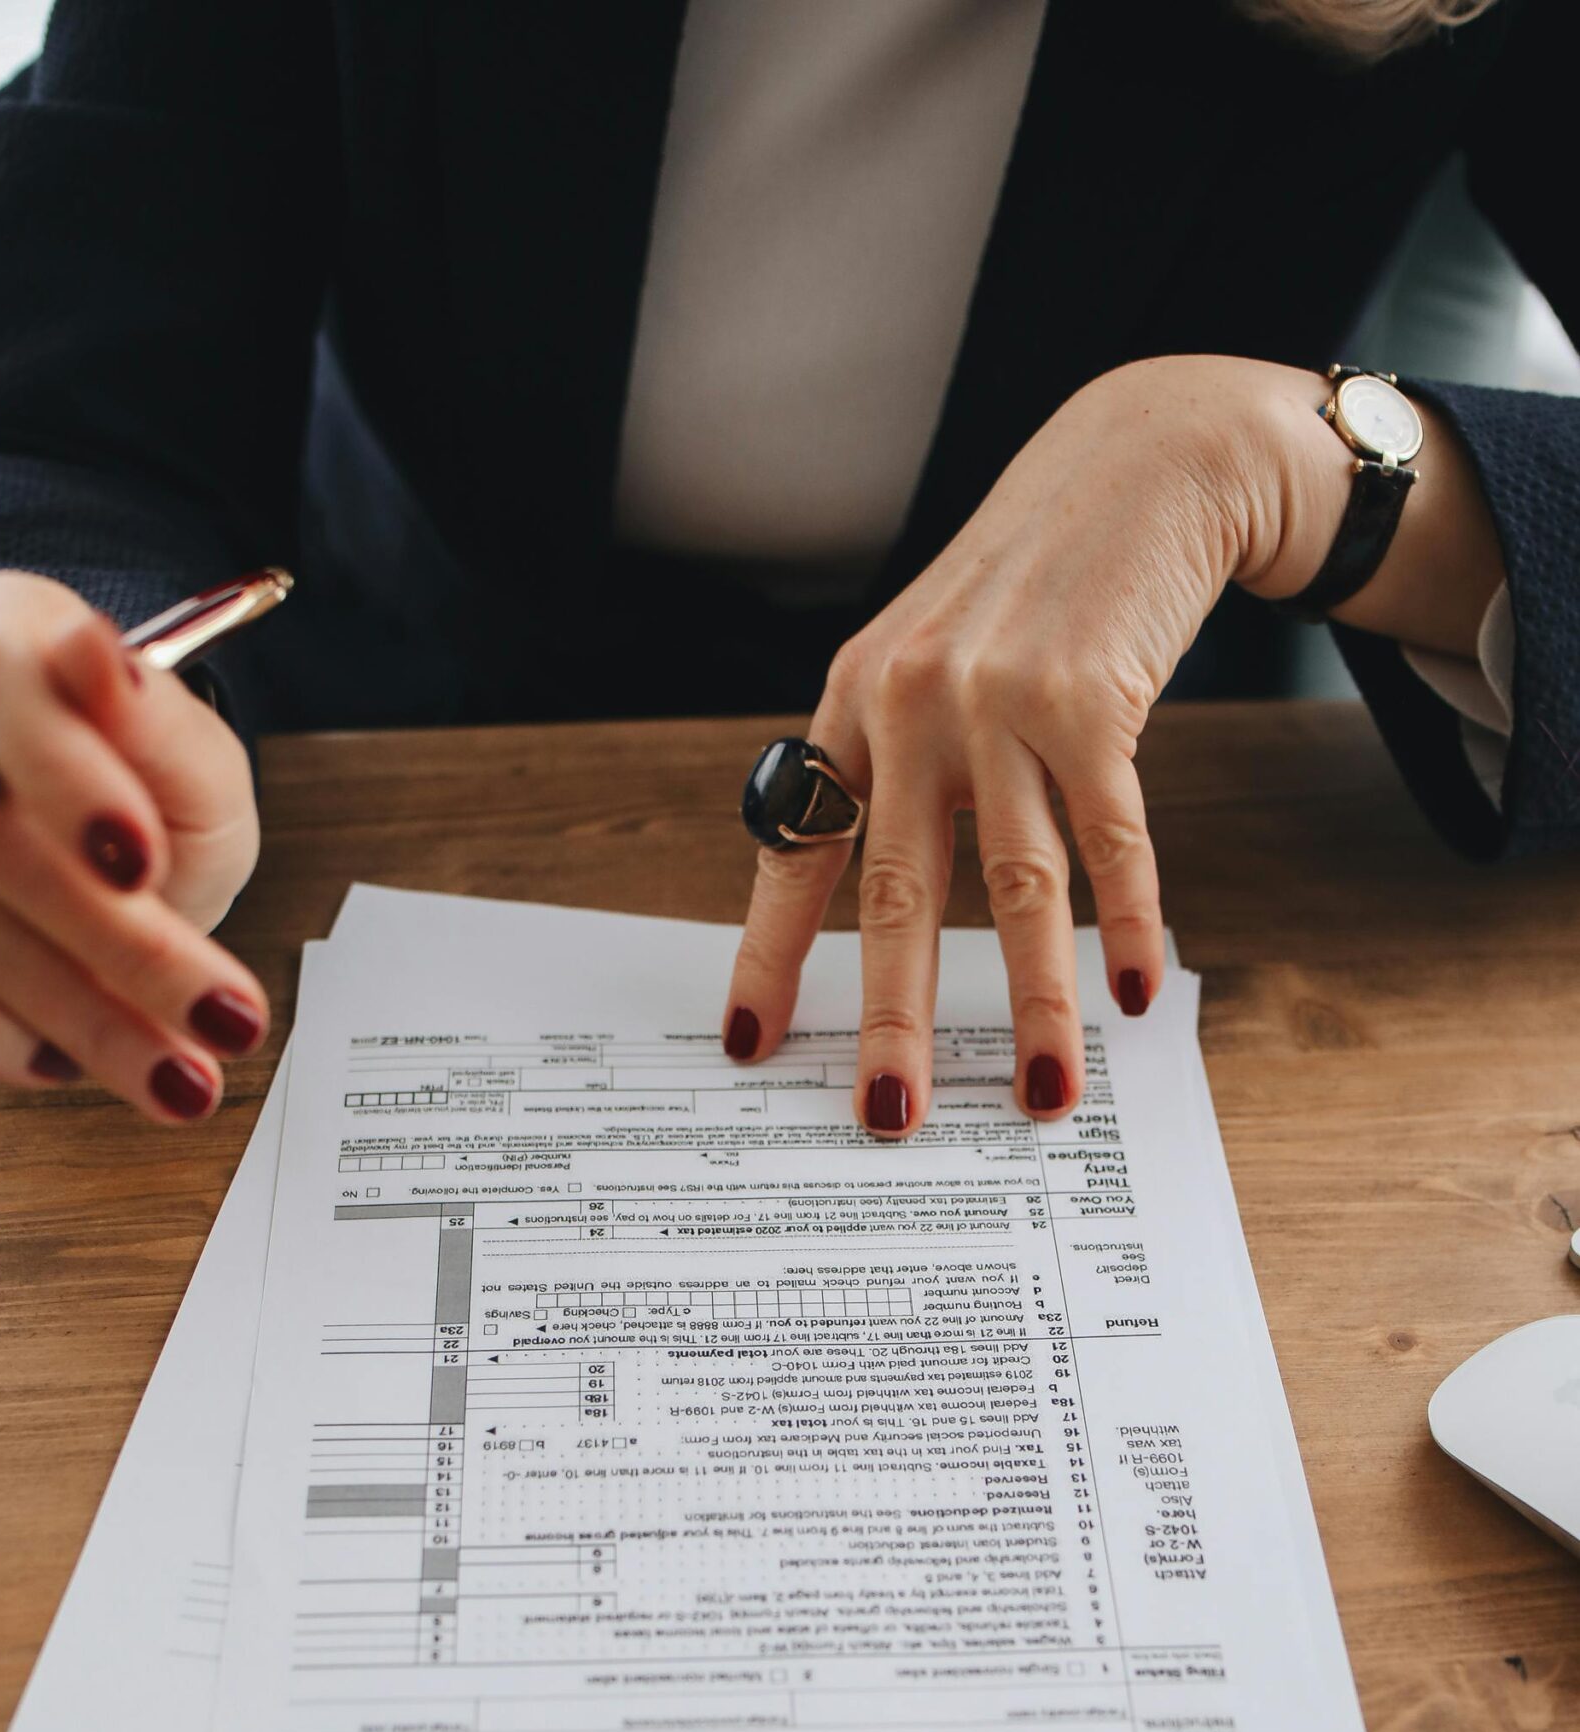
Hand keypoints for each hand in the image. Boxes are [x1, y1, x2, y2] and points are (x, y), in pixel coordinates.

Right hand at [0, 571, 264, 1120]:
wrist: (78, 834)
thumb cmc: (139, 790)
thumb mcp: (189, 757)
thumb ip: (160, 726)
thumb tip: (98, 659)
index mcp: (4, 635)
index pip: (1, 683)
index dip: (68, 777)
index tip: (141, 859)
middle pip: (1, 840)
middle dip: (129, 948)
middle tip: (223, 1016)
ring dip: (83, 1017)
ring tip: (179, 1075)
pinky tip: (61, 1061)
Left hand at [721, 354, 1498, 1132]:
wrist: (1134, 461)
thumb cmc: (1026, 585)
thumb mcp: (926, 655)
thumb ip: (896, 759)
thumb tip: (883, 897)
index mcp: (853, 705)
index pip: (798, 852)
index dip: (772, 957)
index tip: (751, 1046)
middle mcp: (911, 704)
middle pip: (897, 894)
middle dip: (894, 1017)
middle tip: (890, 1114)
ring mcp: (1001, 700)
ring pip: (1015, 887)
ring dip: (1032, 1004)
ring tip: (1040, 1094)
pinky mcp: (1095, 698)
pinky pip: (1111, 838)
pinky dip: (1128, 921)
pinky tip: (1135, 991)